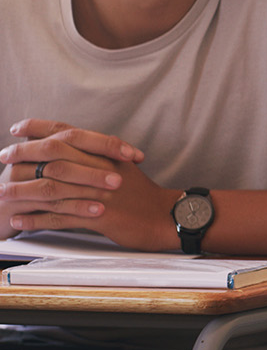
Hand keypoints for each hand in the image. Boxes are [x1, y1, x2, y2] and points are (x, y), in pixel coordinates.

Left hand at [0, 120, 169, 247]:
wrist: (167, 216)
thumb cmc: (145, 195)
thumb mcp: (124, 166)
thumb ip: (99, 156)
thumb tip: (74, 151)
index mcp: (106, 154)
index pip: (68, 133)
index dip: (40, 128)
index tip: (18, 128)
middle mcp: (100, 168)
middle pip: (53, 156)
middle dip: (23, 156)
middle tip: (3, 158)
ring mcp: (98, 192)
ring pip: (51, 187)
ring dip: (22, 192)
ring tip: (2, 195)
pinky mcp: (99, 216)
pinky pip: (59, 217)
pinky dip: (36, 219)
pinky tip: (20, 221)